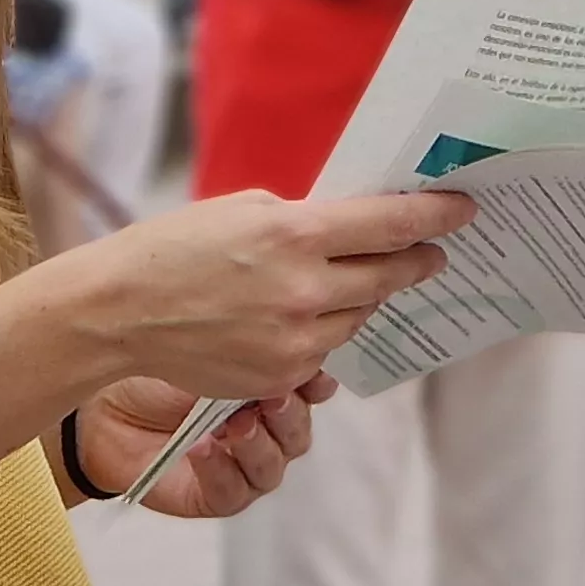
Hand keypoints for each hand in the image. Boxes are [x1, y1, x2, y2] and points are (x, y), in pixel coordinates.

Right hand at [45, 190, 473, 398]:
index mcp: (294, 234)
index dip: (434, 215)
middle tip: (431, 251)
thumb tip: (355, 227)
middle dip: (416, 260)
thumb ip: (304, 219)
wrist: (121, 312)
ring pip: (360, 314)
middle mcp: (303, 289)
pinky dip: (325, 328)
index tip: (462, 208)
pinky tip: (304, 313)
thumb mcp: (244, 210)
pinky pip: (327, 350)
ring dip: (365, 295)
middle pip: (389, 274)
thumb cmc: (176, 248)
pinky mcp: (282, 376)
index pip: (390, 224)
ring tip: (352, 279)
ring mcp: (295, 340)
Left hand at [77, 373, 331, 518]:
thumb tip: (304, 349)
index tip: (309, 376)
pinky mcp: (218, 496)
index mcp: (268, 388)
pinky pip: (234, 490)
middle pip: (298, 434)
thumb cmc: (152, 372)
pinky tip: (203, 449)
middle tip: (271, 399)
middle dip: (288, 417)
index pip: (311, 392)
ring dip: (257, 445)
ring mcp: (242, 466)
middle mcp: (262, 430)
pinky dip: (222, 469)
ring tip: (233, 426)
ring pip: (273, 466)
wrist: (103, 406)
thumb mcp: (208, 348)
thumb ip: (255, 352)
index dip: (315, 386)